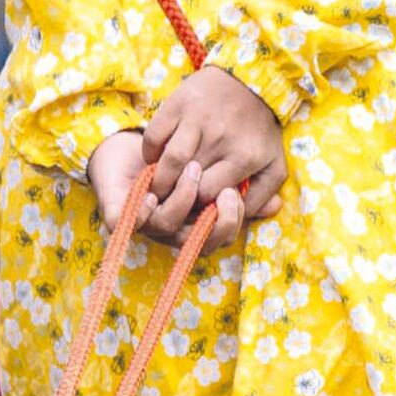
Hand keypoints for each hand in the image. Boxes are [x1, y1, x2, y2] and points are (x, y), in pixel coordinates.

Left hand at [95, 123, 255, 250]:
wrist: (122, 150)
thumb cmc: (173, 159)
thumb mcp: (214, 165)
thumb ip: (242, 186)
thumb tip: (276, 205)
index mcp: (197, 224)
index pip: (220, 237)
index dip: (231, 222)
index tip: (238, 196)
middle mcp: (174, 231)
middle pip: (200, 244)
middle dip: (216, 220)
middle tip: (224, 191)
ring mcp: (147, 226)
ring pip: (168, 228)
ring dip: (181, 202)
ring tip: (191, 170)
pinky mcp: (119, 216)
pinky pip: (132, 222)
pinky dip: (143, 211)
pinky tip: (151, 194)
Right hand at [142, 68, 285, 245]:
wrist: (250, 78)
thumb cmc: (260, 128)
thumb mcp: (274, 163)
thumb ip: (263, 195)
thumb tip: (247, 217)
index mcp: (245, 157)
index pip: (210, 195)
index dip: (197, 206)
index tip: (193, 206)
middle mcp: (222, 139)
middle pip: (189, 183)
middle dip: (176, 196)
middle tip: (170, 202)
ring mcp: (198, 120)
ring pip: (170, 163)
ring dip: (159, 180)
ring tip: (157, 187)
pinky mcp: (179, 104)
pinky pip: (154, 137)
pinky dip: (148, 154)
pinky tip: (154, 159)